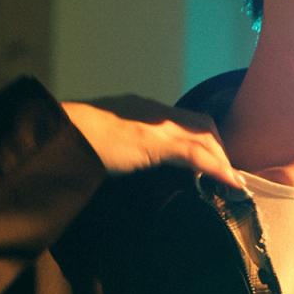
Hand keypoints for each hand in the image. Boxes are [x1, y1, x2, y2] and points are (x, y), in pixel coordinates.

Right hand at [62, 96, 248, 191]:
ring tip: (234, 183)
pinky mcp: (154, 141)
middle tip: (228, 176)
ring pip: (204, 138)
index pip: (183, 120)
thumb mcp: (105, 143)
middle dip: (219, 150)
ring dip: (222, 161)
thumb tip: (126, 165)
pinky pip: (196, 154)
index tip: (214, 163)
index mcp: (140, 110)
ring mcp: (155, 124)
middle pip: (201, 126)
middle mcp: (153, 111)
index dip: (204, 141)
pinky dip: (218, 169)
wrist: (59, 135)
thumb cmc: (73, 142)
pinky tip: (231, 183)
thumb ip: (122, 149)